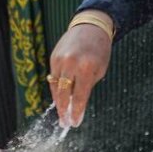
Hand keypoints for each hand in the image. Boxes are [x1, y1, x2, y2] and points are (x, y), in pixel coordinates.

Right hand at [48, 11, 113, 127]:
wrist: (90, 27)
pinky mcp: (53, 57)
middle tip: (65, 123)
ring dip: (59, 102)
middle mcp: (70, 64)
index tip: (75, 123)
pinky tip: (60, 97)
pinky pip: (53, 78)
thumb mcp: (99, 70)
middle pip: (63, 94)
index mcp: (86, 68)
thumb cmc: (99, 51)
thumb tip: (75, 105)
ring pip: (55, 87)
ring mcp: (59, 60)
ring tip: (62, 114)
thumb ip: (87, 87)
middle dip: (64, 111)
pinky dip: (57, 88)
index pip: (79, 97)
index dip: (76, 112)